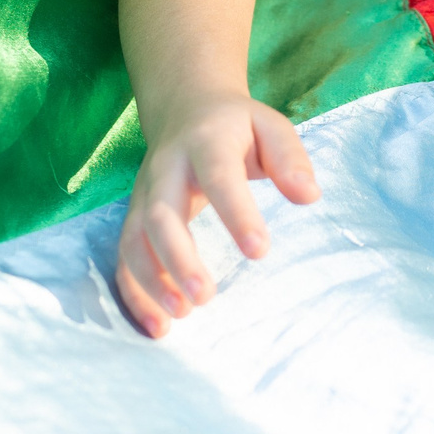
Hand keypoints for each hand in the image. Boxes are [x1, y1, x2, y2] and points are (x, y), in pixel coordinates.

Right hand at [114, 92, 319, 337]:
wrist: (185, 108)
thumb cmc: (237, 127)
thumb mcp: (270, 126)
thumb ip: (289, 158)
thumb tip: (309, 195)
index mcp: (206, 142)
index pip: (218, 176)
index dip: (236, 213)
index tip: (260, 251)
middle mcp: (166, 168)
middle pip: (160, 213)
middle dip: (178, 258)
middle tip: (205, 297)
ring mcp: (143, 193)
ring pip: (134, 238)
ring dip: (151, 280)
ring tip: (180, 316)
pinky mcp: (134, 216)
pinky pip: (124, 255)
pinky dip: (134, 292)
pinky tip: (158, 326)